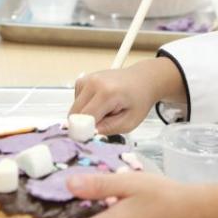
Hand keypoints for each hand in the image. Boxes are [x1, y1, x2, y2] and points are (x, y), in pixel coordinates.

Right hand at [71, 58, 185, 134]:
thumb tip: (89, 134)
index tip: (90, 138)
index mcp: (107, 92)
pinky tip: (100, 104)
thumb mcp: (129, 122)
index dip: (85, 131)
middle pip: (75, 114)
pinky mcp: (82, 81)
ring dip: (85, 116)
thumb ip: (108, 130)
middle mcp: (94, 83)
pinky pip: (76, 102)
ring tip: (105, 111)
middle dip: (85, 124)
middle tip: (104, 124)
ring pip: (74, 109)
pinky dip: (85, 107)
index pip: (84, 118)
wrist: (142, 80)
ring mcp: (87, 79)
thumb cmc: (139, 99)